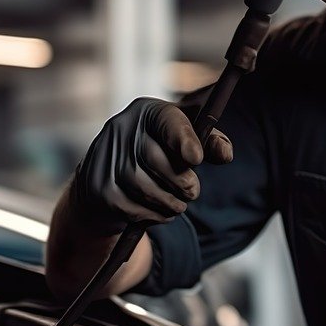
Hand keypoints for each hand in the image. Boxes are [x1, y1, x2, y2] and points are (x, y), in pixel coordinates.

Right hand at [69, 98, 231, 234]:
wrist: (108, 174)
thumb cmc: (158, 151)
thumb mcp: (185, 138)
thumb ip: (209, 142)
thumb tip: (225, 154)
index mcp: (147, 111)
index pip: (166, 120)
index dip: (183, 139)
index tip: (197, 158)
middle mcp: (121, 129)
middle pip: (156, 160)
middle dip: (182, 182)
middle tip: (193, 191)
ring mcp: (106, 159)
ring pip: (146, 189)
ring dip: (171, 202)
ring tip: (179, 202)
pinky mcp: (100, 188)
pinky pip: (134, 208)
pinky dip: (155, 215)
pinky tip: (159, 209)